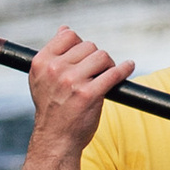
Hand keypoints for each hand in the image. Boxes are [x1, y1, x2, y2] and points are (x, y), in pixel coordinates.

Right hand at [27, 24, 134, 151]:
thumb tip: (64, 29)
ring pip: (102, 56)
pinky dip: (124, 69)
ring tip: (105, 76)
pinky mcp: (89, 94)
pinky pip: (114, 73)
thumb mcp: (41, 80)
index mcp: (42, 63)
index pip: (68, 35)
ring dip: (108, 65)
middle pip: (88, 46)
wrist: (55, 140)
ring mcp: (72, 82)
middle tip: (97, 71)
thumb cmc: (52, 110)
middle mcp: (55, 70)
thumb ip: (52, 55)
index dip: (80, 44)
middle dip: (96, 57)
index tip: (84, 56)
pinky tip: (128, 67)